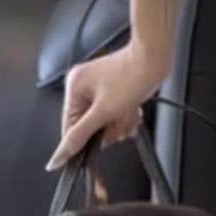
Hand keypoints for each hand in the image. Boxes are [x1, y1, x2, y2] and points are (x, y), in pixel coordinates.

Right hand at [46, 47, 162, 171]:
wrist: (156, 60)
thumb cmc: (133, 75)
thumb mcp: (103, 112)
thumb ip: (80, 135)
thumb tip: (59, 155)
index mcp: (74, 88)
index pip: (69, 127)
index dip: (83, 141)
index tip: (90, 154)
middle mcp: (85, 86)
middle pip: (90, 126)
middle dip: (109, 127)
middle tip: (119, 119)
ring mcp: (101, 89)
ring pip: (106, 122)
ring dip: (120, 122)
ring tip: (129, 111)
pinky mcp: (116, 91)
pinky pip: (116, 114)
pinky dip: (125, 116)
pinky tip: (133, 110)